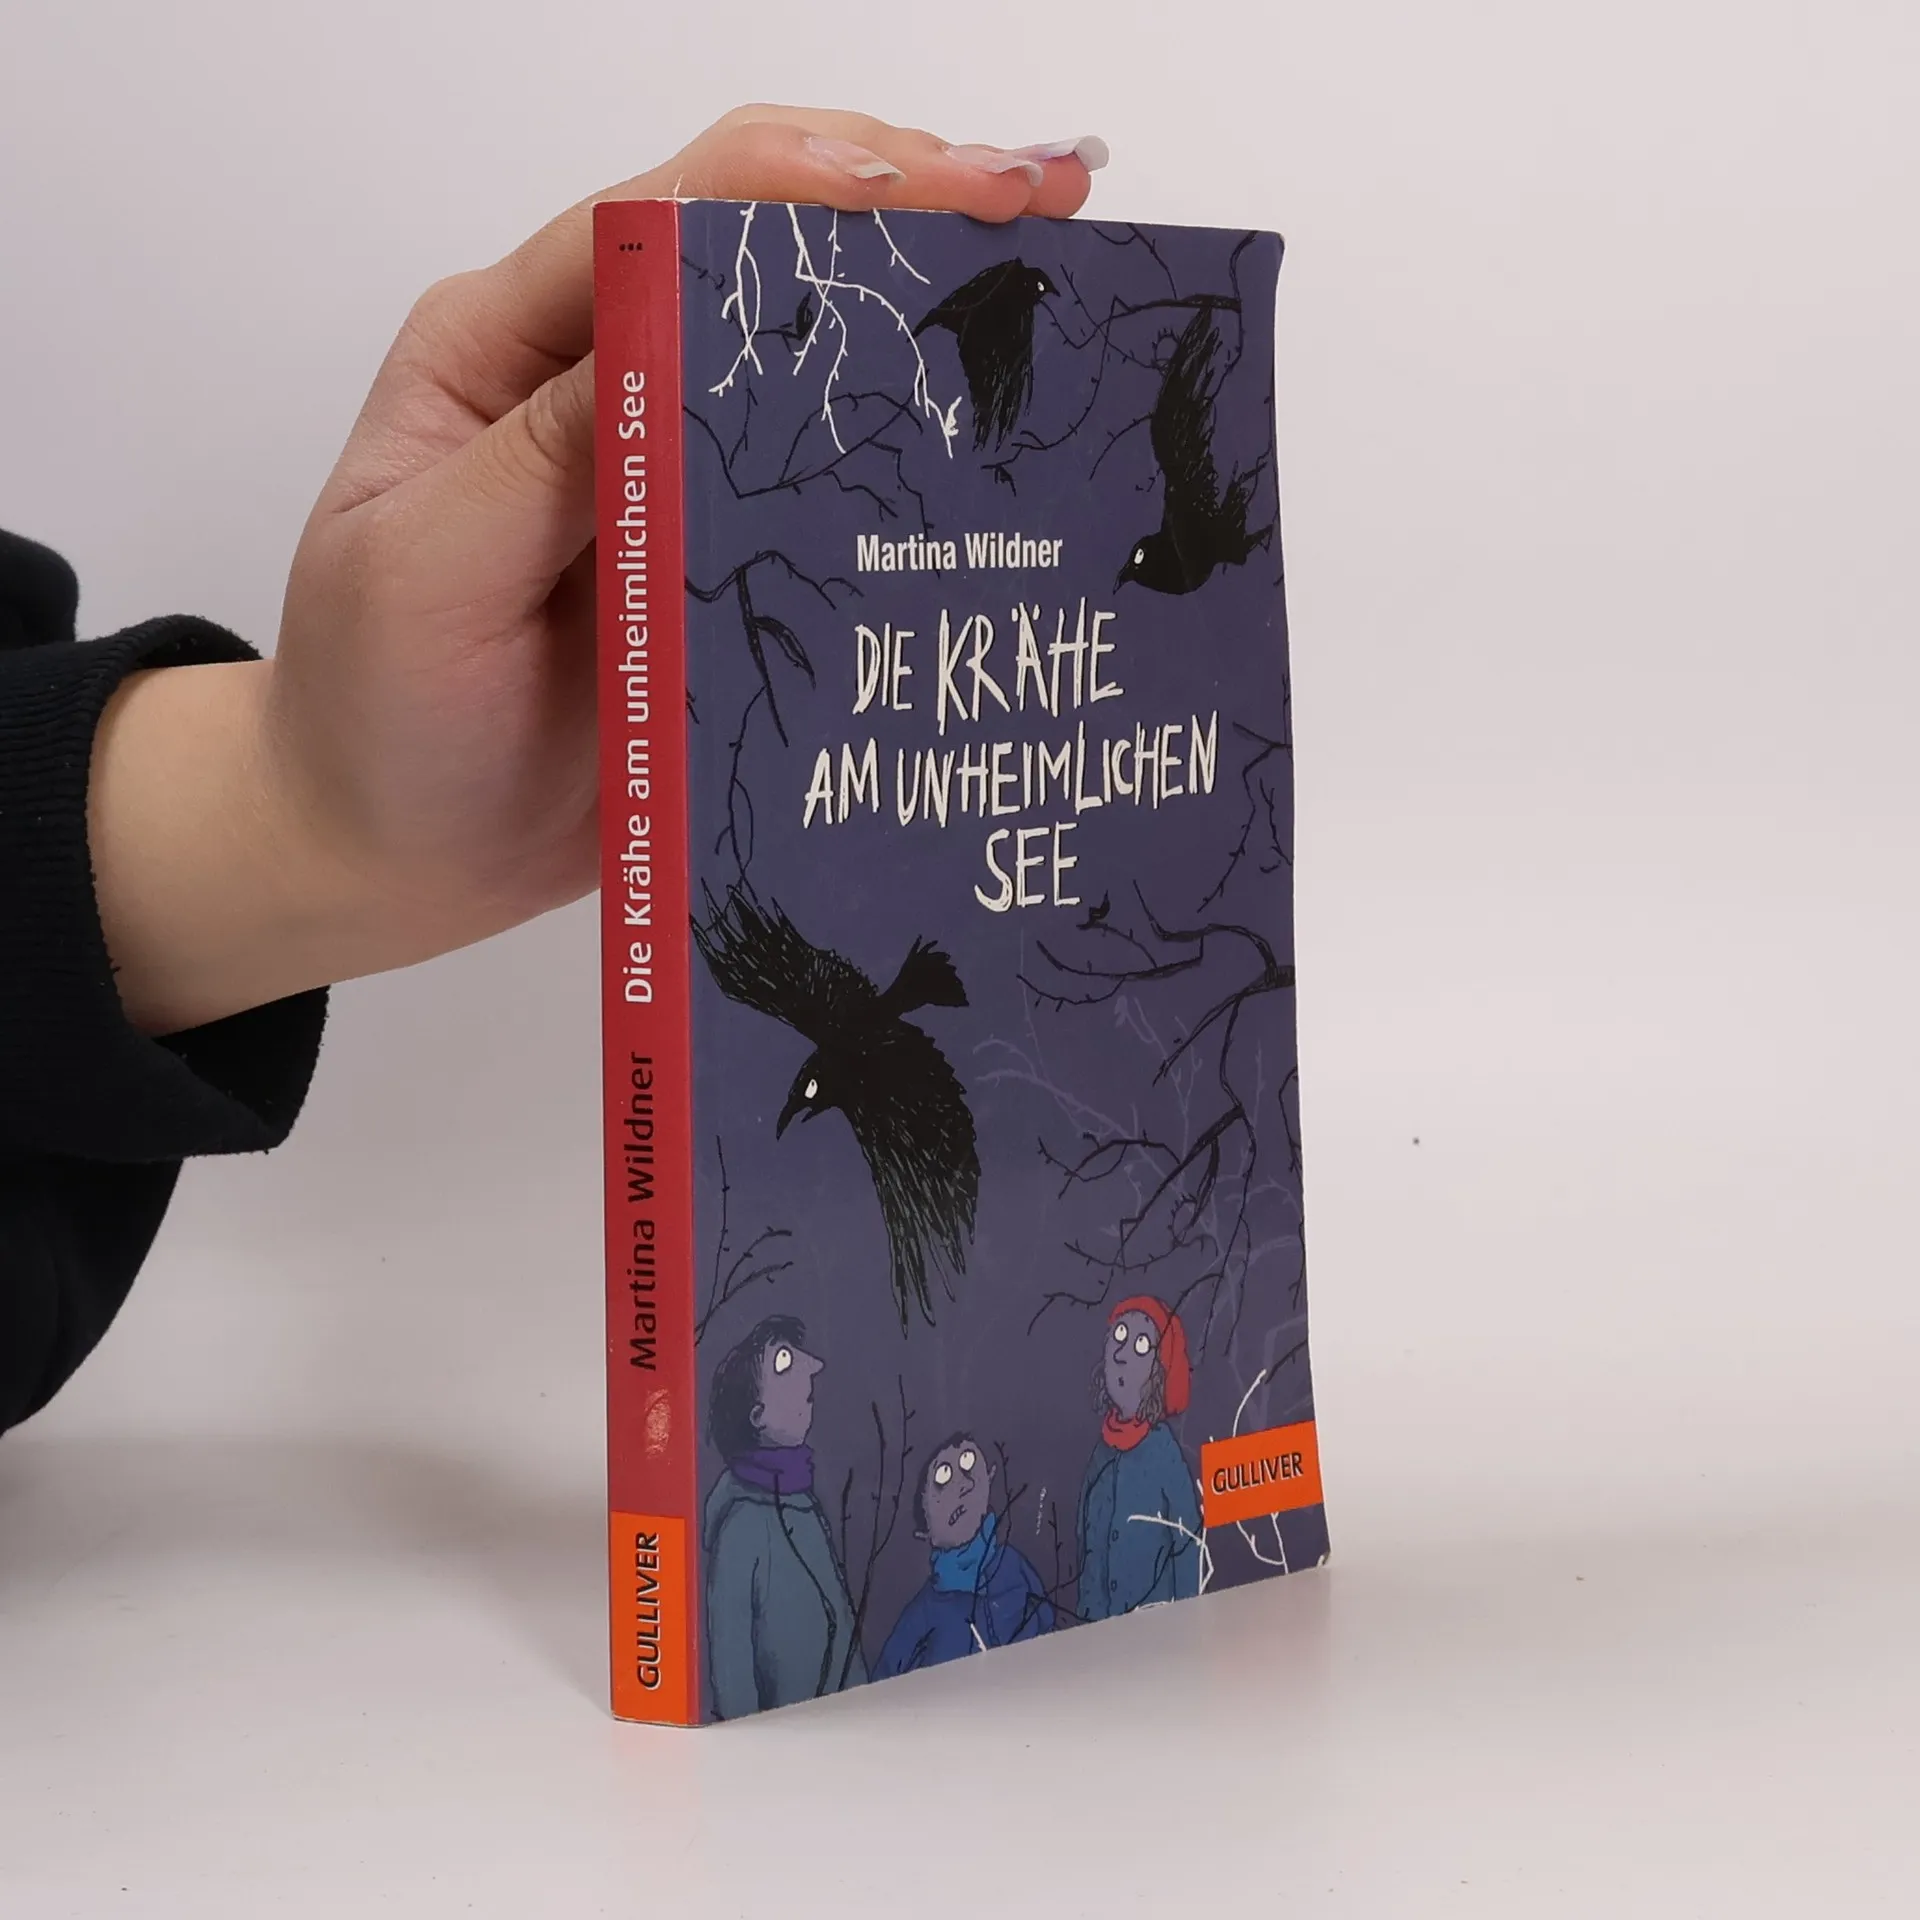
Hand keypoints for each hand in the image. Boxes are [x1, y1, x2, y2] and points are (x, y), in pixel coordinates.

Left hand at [89, 108, 1102, 1031]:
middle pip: (762, 255)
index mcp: (510, 347)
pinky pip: (823, 494)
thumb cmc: (376, 710)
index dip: (812, 184)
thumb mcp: (428, 568)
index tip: (948, 188)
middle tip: (1051, 207)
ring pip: (812, 366)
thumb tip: (680, 337)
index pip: (667, 217)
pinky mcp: (719, 565)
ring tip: (1058, 286)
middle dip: (905, 213)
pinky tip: (992, 443)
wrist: (389, 849)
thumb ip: (547, 456)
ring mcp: (672, 476)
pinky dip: (908, 455)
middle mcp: (601, 384)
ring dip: (926, 317)